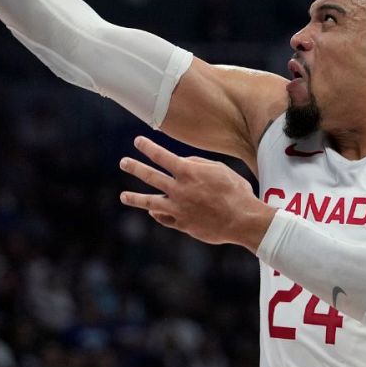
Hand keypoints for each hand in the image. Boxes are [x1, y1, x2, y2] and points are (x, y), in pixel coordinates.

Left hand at [119, 136, 272, 248]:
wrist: (242, 220)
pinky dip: (157, 214)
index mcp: (189, 172)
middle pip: (150, 176)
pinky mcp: (182, 224)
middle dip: (135, 167)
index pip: (161, 156)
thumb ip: (197, 164)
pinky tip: (153, 211)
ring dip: (134, 198)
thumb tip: (181, 163)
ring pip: (149, 202)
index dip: (148, 147)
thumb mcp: (219, 169)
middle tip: (123, 162)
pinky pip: (164, 219)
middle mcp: (179, 189)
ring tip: (123, 196)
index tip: (138, 142)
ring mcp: (178, 209)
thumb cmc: (235, 192)